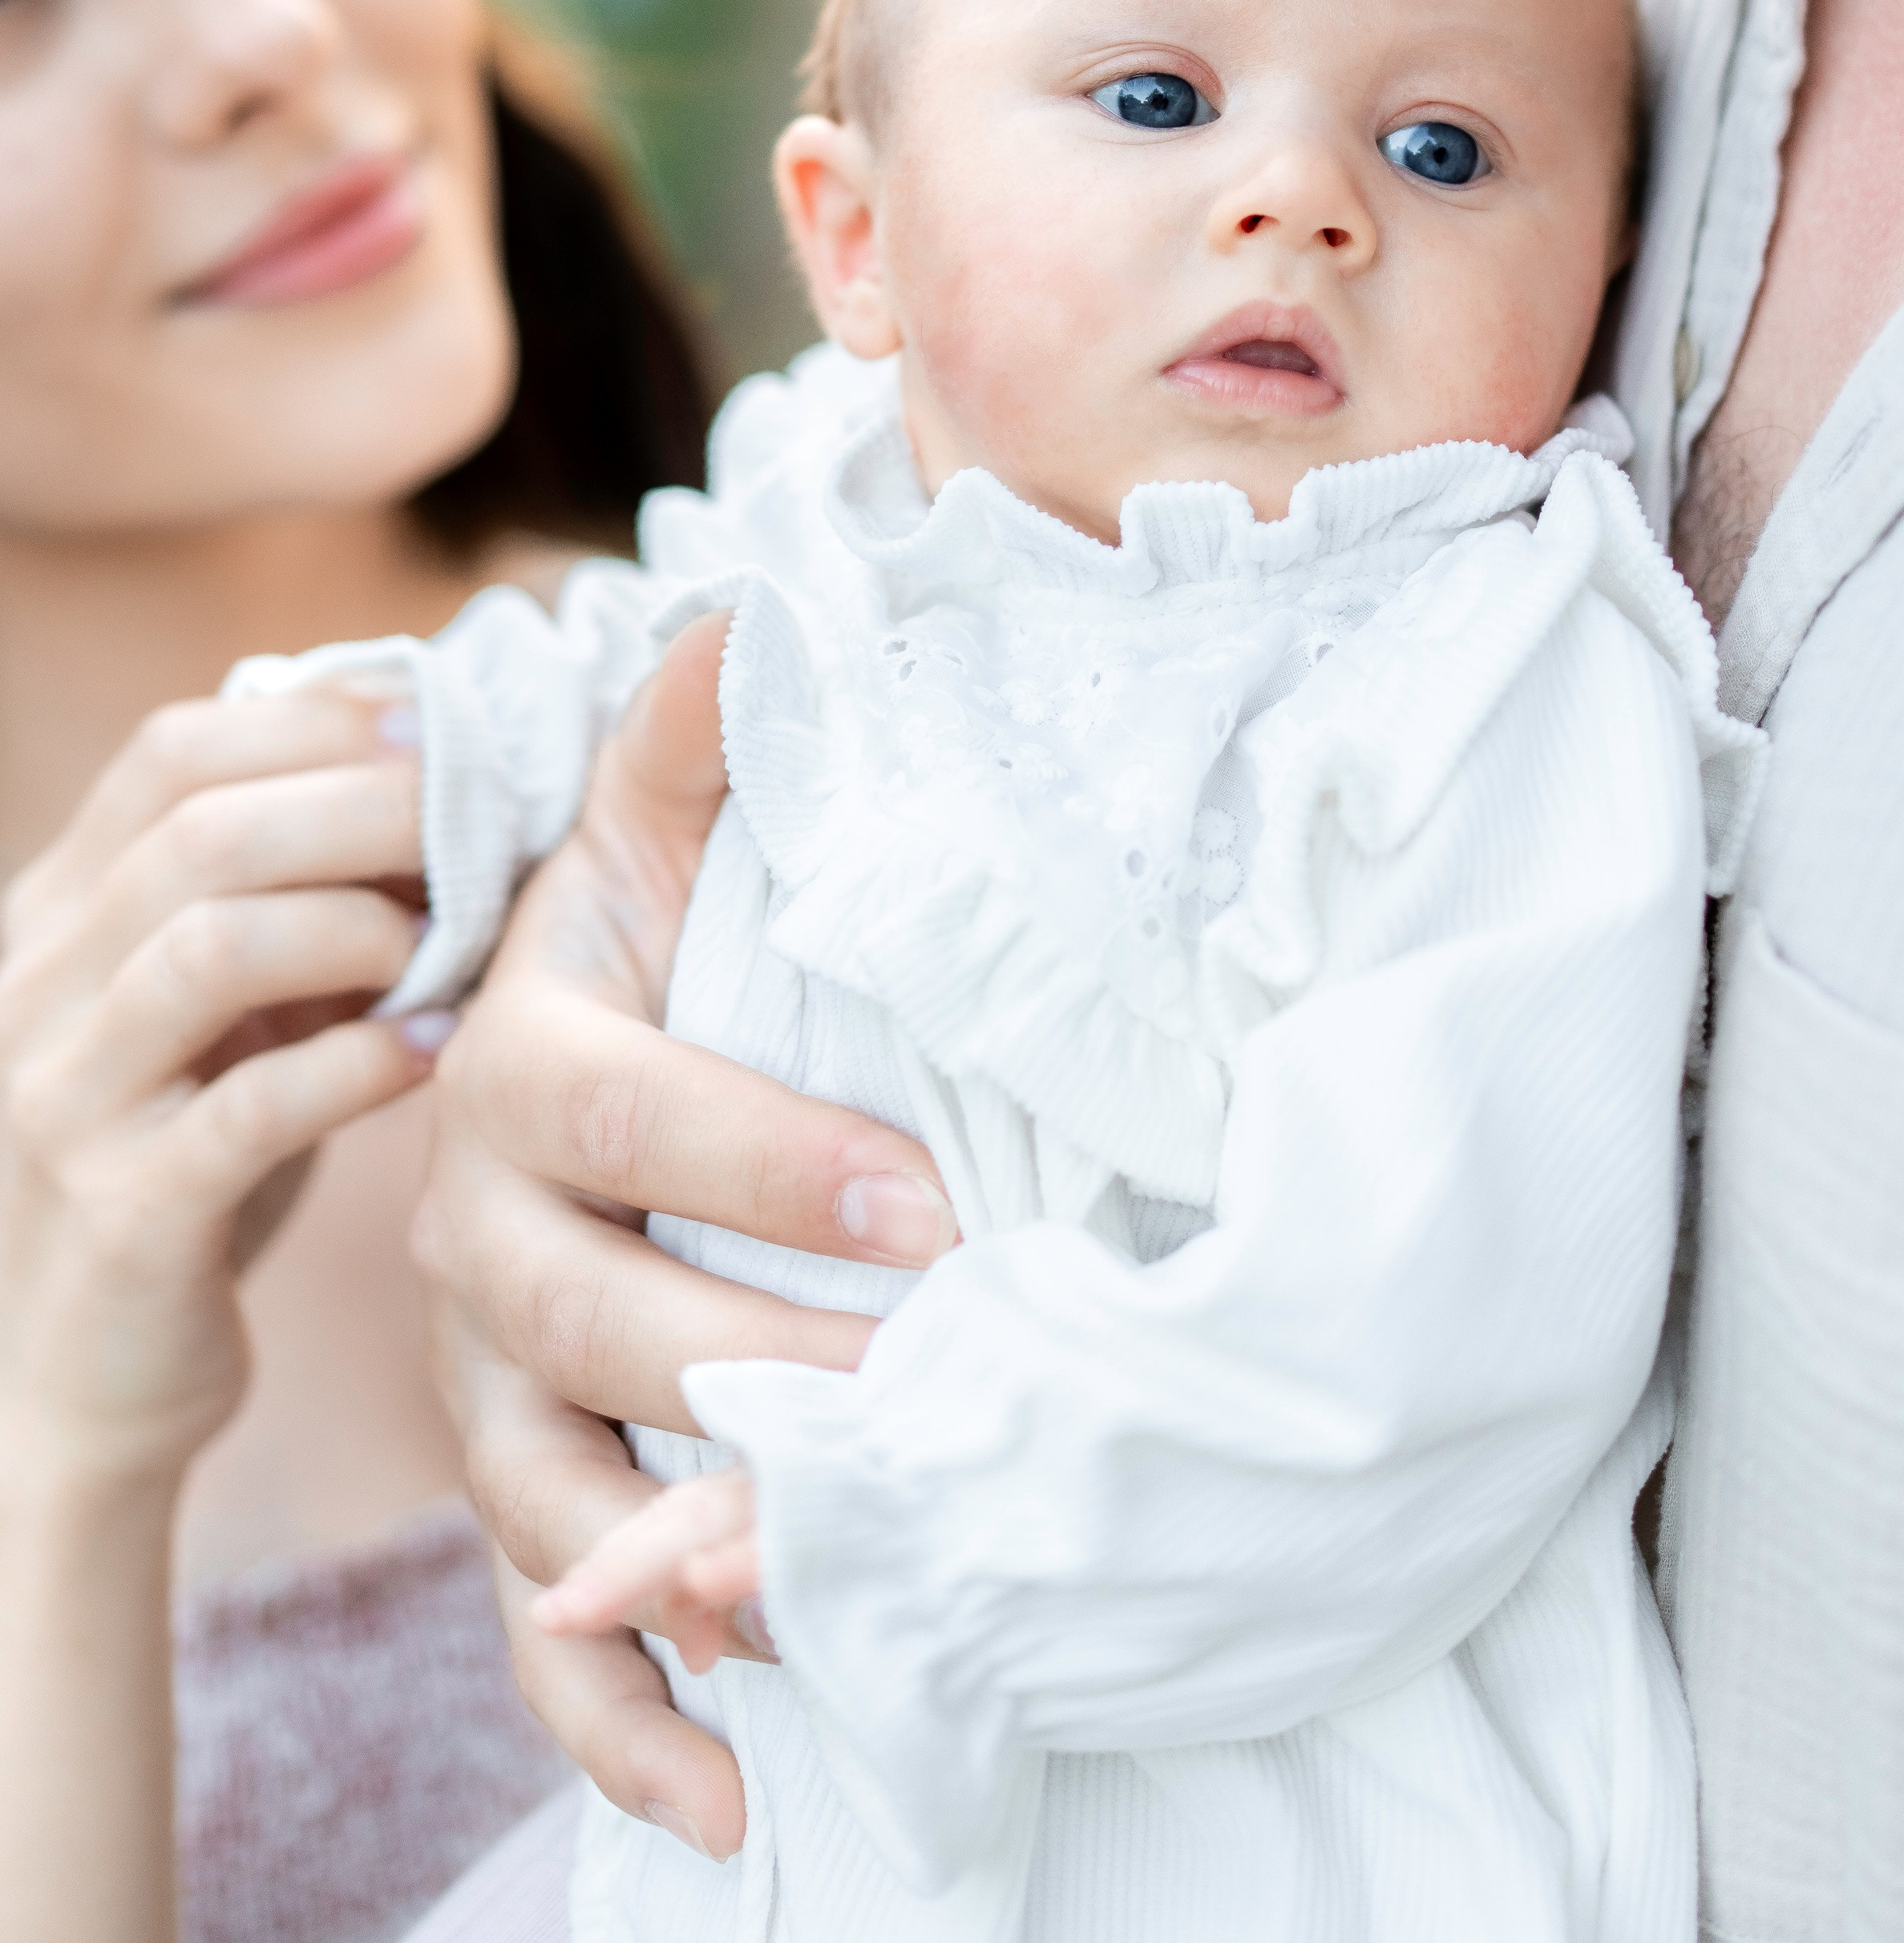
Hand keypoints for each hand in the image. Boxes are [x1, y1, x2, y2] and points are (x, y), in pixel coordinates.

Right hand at [1, 683, 441, 1489]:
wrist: (68, 1385)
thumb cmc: (184, 1166)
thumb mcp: (217, 1014)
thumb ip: (287, 903)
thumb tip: (449, 785)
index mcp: (57, 913)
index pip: (172, 752)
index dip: (321, 724)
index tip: (445, 732)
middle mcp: (34, 987)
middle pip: (203, 829)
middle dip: (368, 808)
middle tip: (484, 822)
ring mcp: (61, 1100)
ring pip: (211, 946)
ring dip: (358, 925)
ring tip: (443, 944)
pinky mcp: (120, 1215)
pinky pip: (250, 1111)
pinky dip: (361, 1064)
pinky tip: (435, 1054)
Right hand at [416, 614, 957, 1856]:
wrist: (546, 1085)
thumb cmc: (635, 958)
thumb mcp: (652, 840)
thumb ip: (701, 740)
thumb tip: (761, 601)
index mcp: (521, 1066)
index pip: (628, 1114)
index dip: (766, 1158)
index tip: (930, 1212)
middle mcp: (475, 1234)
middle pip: (583, 1319)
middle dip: (751, 1364)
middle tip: (922, 1407)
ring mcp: (485, 1381)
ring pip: (549, 1484)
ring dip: (678, 1562)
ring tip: (815, 1617)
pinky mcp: (519, 1489)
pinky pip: (541, 1626)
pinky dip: (623, 1720)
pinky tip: (737, 1798)